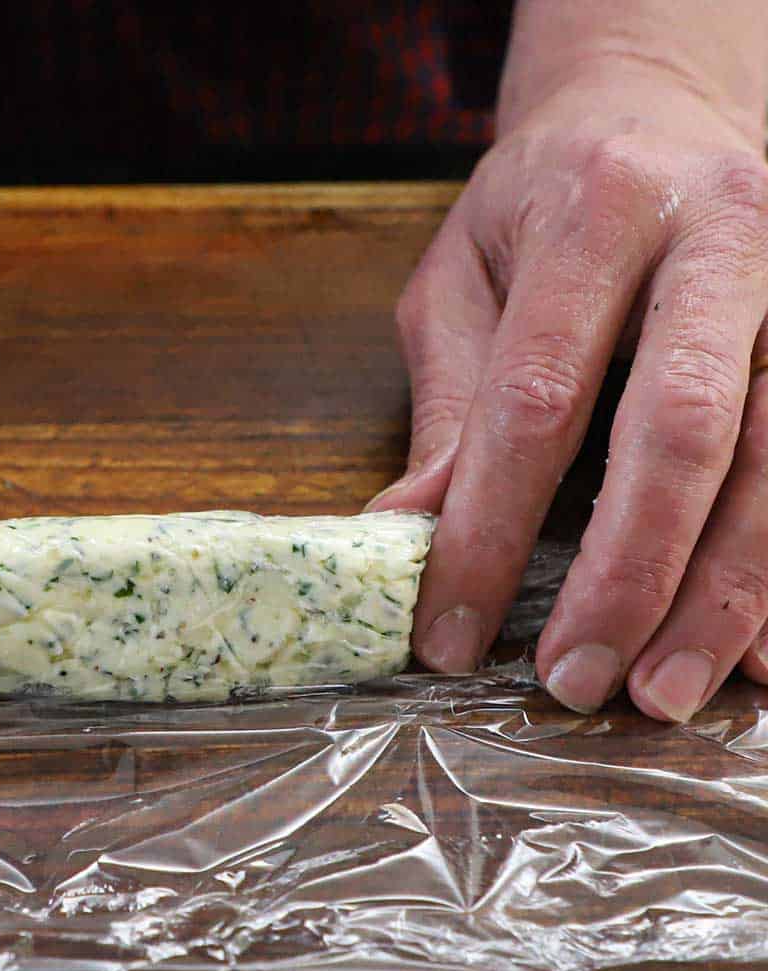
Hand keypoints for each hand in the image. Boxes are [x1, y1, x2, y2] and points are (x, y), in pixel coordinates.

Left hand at [370, 63, 767, 723]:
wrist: (661, 110)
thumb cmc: (542, 203)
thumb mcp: (463, 278)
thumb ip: (448, 404)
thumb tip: (404, 535)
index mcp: (597, 215)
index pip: (536, 400)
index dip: (488, 531)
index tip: (447, 633)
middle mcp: (720, 240)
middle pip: (681, 432)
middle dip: (625, 575)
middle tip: (574, 680)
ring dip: (725, 597)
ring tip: (662, 694)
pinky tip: (761, 657)